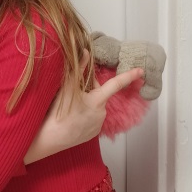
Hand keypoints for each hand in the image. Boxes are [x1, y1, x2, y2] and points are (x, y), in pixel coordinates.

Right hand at [24, 54, 143, 162]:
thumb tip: (86, 52)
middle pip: (100, 94)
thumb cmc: (59, 112)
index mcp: (98, 100)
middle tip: (73, 90)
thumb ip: (78, 68)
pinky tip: (72, 116)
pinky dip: (85, 114)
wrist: (50, 139)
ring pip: (95, 107)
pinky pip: (92, 119)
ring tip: (70, 106)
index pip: (116, 84)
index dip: (129, 76)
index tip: (140, 71)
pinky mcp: (92, 134)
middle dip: (90, 90)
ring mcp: (98, 124)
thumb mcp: (67, 87)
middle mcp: (102, 112)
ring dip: (87, 103)